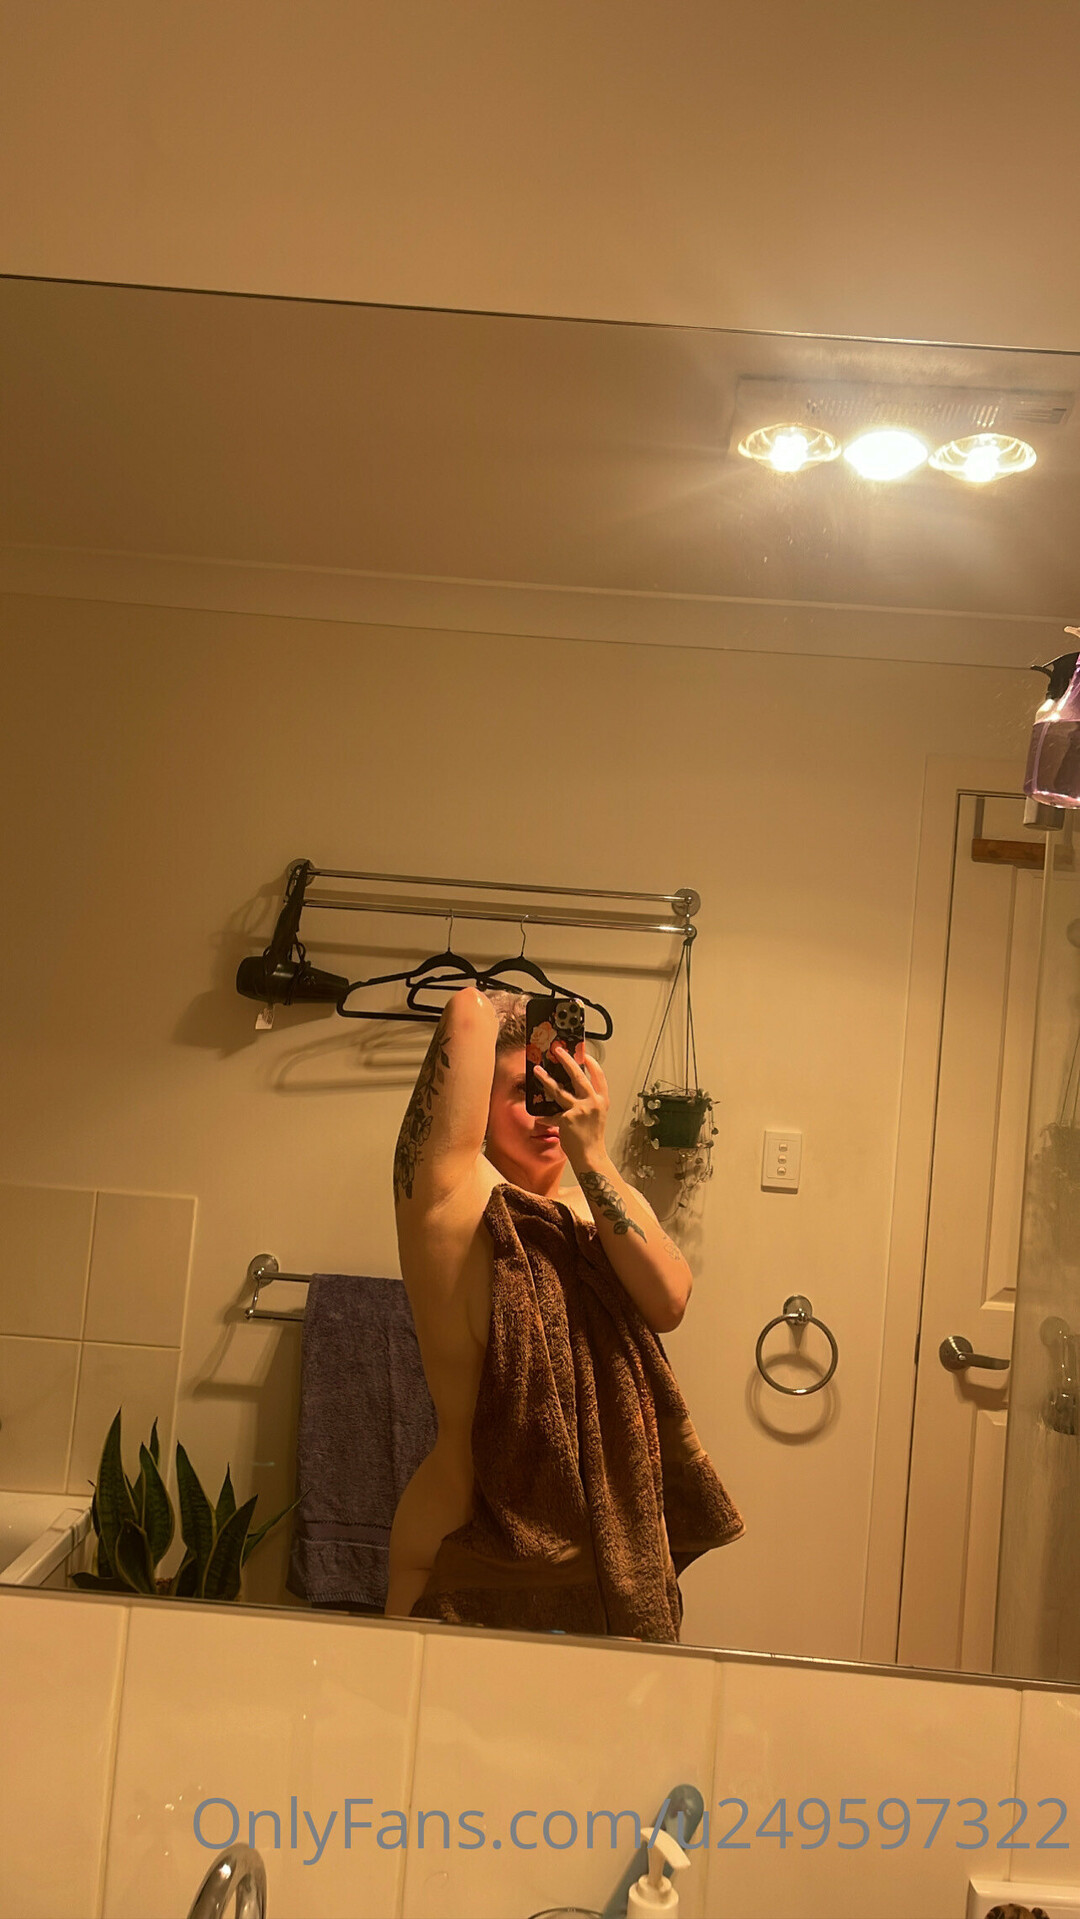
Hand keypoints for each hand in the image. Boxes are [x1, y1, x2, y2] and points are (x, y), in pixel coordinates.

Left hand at [534, 1045, 609, 1169]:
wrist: (590, 1156)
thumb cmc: (592, 1137)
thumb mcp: (596, 1116)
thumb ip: (587, 1103)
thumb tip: (571, 1091)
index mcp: (602, 1101)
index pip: (599, 1077)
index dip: (592, 1064)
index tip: (584, 1054)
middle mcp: (592, 1102)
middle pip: (577, 1076)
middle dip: (566, 1060)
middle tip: (557, 1050)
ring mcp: (579, 1109)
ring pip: (558, 1090)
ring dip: (545, 1079)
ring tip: (536, 1071)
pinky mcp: (566, 1118)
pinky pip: (552, 1115)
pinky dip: (545, 1117)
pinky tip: (539, 1118)